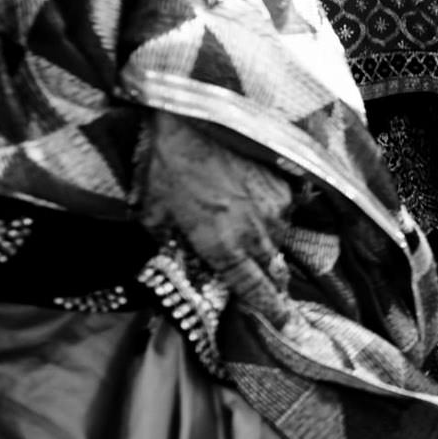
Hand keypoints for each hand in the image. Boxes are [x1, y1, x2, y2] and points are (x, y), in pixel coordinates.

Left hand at [137, 111, 294, 325]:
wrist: (196, 112)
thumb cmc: (166, 162)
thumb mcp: (151, 209)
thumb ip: (169, 240)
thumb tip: (178, 255)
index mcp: (221, 246)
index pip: (253, 289)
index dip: (270, 311)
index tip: (286, 326)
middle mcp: (256, 232)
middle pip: (273, 269)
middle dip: (272, 282)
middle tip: (271, 290)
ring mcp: (276, 206)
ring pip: (278, 238)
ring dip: (266, 242)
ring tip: (248, 230)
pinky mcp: (286, 183)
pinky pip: (284, 208)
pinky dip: (271, 210)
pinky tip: (251, 196)